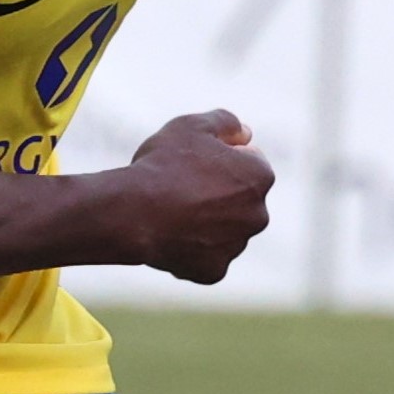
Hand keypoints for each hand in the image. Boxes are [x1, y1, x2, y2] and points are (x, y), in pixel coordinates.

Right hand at [125, 109, 273, 283]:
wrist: (132, 212)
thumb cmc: (163, 165)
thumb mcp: (192, 126)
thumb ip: (225, 122)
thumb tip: (245, 133)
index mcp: (260, 177)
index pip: (249, 162)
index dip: (221, 157)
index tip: (195, 160)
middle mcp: (258, 214)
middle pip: (239, 200)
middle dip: (218, 193)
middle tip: (181, 186)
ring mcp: (236, 246)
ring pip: (223, 230)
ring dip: (205, 222)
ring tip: (171, 211)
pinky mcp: (214, 271)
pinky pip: (204, 256)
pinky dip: (190, 249)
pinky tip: (168, 235)